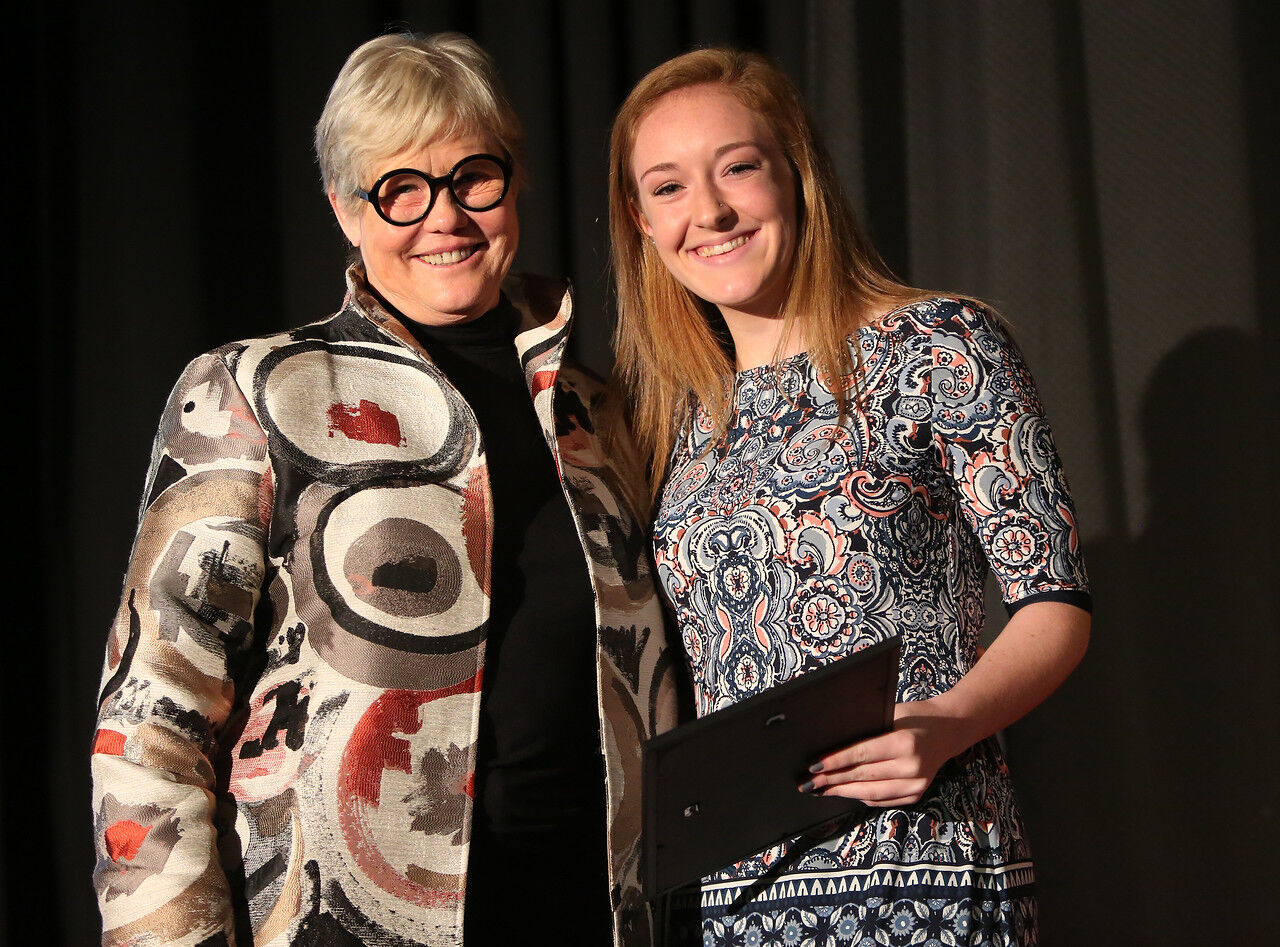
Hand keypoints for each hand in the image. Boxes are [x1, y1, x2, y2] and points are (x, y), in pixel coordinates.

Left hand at [798, 699, 967, 806]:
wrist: (949, 729)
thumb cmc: (916, 717)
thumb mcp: (892, 714)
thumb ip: (869, 730)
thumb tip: (832, 744)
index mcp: (904, 742)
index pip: (862, 754)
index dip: (835, 762)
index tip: (814, 766)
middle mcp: (912, 767)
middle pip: (863, 776)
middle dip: (832, 779)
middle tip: (809, 781)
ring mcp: (916, 784)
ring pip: (871, 793)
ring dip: (843, 792)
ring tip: (822, 790)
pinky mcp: (917, 795)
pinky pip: (883, 800)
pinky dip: (861, 796)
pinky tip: (845, 792)